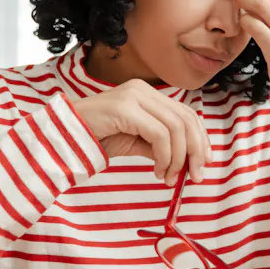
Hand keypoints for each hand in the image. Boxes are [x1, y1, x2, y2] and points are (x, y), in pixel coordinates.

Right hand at [70, 80, 209, 184]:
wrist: (65, 136)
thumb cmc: (98, 138)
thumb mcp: (136, 142)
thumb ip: (160, 146)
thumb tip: (186, 161)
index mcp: (148, 94)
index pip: (186, 113)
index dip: (200, 138)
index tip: (204, 162)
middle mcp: (143, 90)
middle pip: (185, 119)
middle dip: (195, 150)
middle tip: (195, 176)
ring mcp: (134, 96)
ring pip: (175, 127)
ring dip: (178, 158)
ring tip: (168, 178)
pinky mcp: (126, 109)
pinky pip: (159, 135)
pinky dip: (165, 157)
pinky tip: (157, 171)